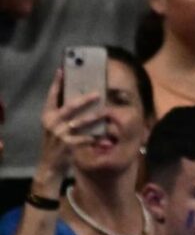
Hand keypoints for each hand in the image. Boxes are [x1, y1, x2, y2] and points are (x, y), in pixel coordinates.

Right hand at [37, 70, 102, 184]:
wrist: (50, 165)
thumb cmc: (55, 142)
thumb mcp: (54, 126)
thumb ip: (63, 114)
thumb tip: (80, 99)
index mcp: (47, 115)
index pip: (51, 96)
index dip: (56, 83)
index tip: (62, 70)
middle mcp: (52, 122)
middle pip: (69, 107)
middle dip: (85, 99)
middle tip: (98, 93)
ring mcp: (59, 134)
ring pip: (80, 122)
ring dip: (94, 117)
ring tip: (106, 112)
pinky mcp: (67, 144)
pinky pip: (85, 138)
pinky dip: (96, 137)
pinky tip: (105, 135)